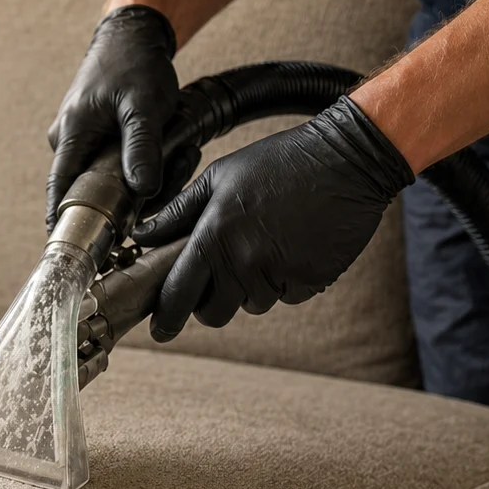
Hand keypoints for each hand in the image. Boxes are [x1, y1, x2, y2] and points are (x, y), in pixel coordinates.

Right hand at [46, 5, 178, 227]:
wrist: (132, 35)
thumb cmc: (135, 64)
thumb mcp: (145, 106)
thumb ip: (143, 148)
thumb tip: (143, 191)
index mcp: (72, 134)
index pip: (60, 188)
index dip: (63, 220)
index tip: (67, 246)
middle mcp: (68, 140)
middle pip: (94, 188)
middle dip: (135, 192)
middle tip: (175, 171)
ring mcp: (80, 139)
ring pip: (110, 177)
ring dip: (145, 173)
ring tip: (180, 149)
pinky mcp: (95, 137)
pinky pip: (116, 164)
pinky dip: (142, 162)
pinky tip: (169, 146)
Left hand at [131, 96, 414, 340]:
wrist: (347, 159)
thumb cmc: (277, 162)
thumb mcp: (219, 176)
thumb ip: (177, 212)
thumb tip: (141, 235)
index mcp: (214, 237)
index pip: (179, 294)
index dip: (166, 317)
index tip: (160, 329)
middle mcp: (244, 262)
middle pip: (214, 313)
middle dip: (212, 302)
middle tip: (220, 277)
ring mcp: (280, 274)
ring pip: (252, 304)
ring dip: (252, 286)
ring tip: (266, 242)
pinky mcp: (311, 281)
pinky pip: (287, 296)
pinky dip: (286, 280)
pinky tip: (294, 244)